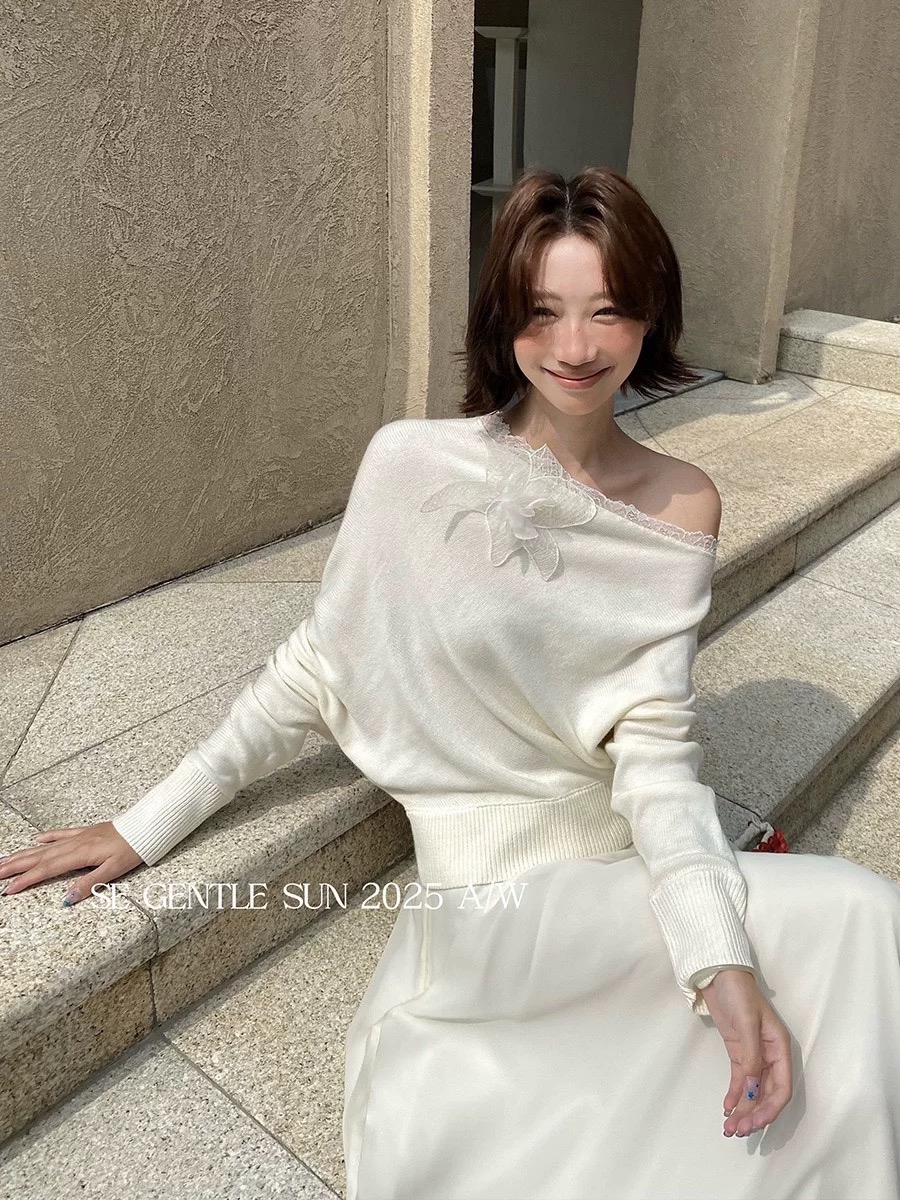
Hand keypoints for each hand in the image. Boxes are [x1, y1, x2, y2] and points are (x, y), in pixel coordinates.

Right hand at [0, 823, 144, 904]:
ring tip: (6, 860)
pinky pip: (61, 834)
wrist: (144, 826)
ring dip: (24, 854)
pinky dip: (47, 838)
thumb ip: (90, 884)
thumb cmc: (132, 848)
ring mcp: (78, 837)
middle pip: (39, 858)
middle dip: (15, 867)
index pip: (46, 870)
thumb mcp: (114, 870)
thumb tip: (67, 899)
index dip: (26, 880)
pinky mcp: (85, 832)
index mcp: (79, 855)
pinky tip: (36, 840)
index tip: (8, 890)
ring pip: (45, 847)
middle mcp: (74, 844)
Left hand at [699, 968, 792, 1137]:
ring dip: (744, 1109)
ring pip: (753, 1090)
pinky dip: (735, 1095)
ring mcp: (754, 1055)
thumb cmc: (739, 993)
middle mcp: (770, 1055)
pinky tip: (727, 1108)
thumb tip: (751, 1092)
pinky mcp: (738, 1052)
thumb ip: (751, 1059)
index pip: (782, 1088)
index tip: (755, 1123)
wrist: (718, 974)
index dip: (770, 1109)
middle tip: (738, 1131)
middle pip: (767, 1093)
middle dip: (755, 1114)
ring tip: (730, 1127)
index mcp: (780, 1048)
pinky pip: (740, 1080)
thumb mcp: (747, 1024)